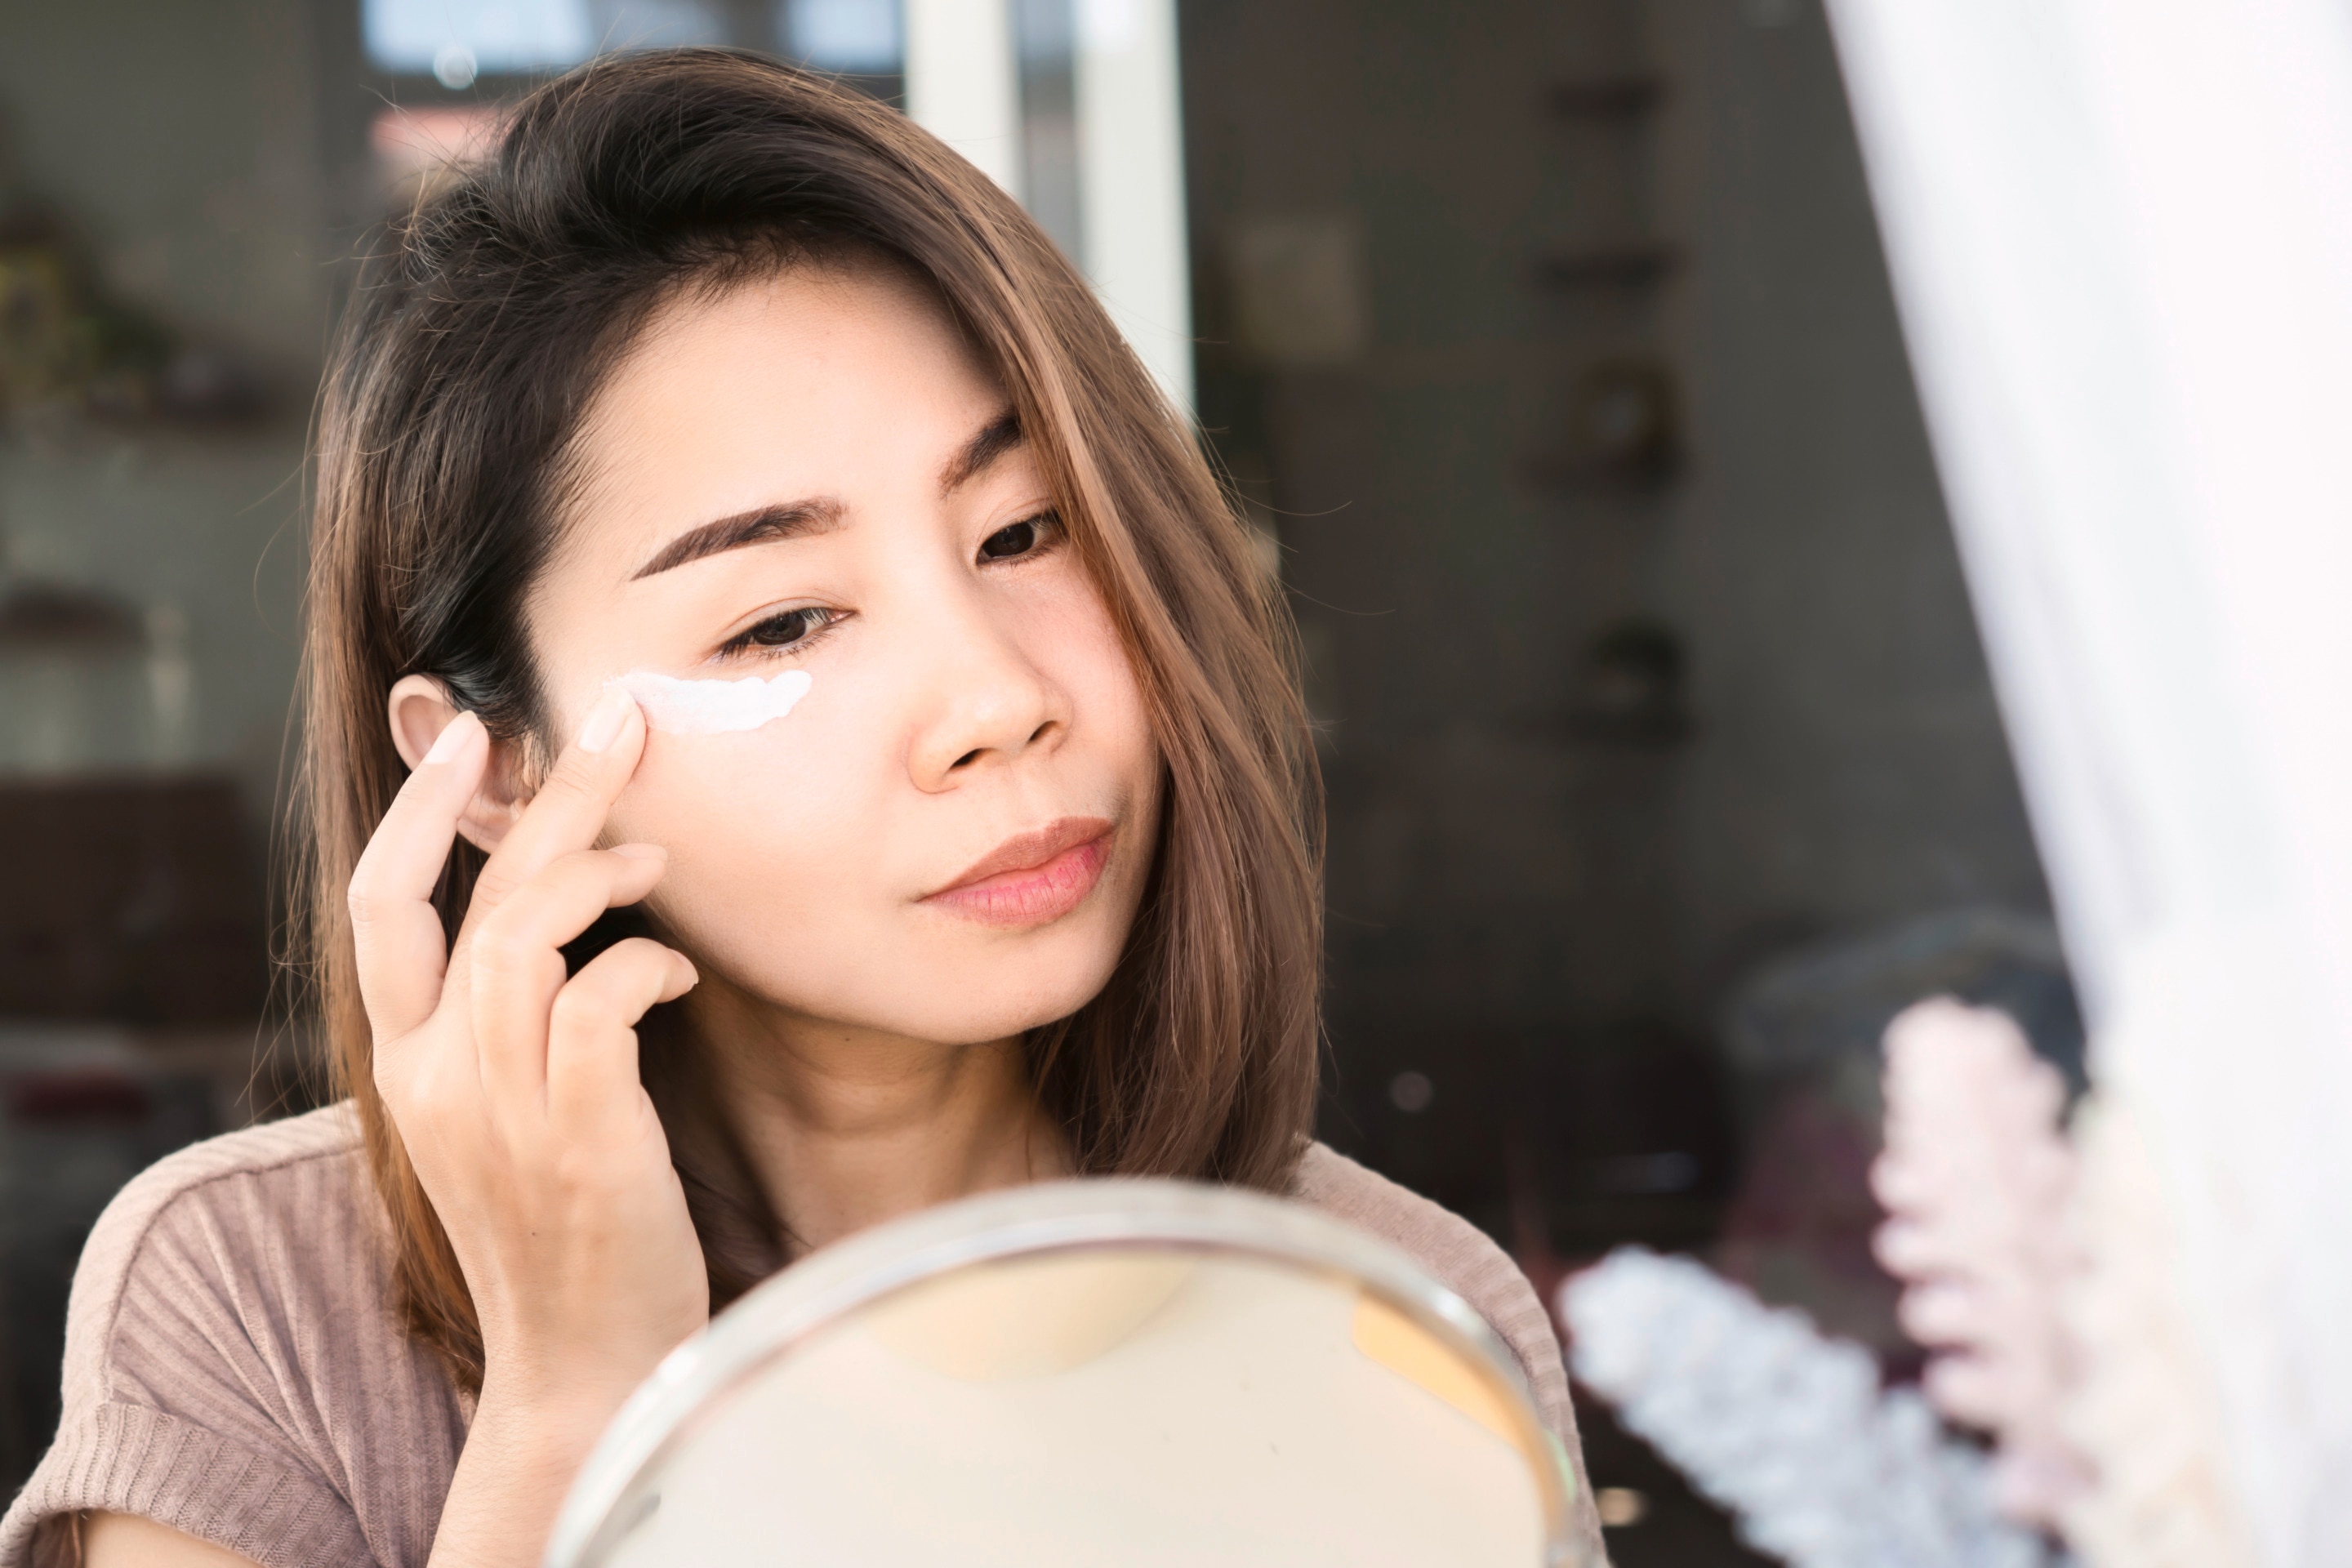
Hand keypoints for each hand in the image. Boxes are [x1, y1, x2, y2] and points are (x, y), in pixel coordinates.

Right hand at [347, 690, 707, 1434]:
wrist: (586, 1366)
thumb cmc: (566, 1230)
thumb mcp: (508, 1115)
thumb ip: (513, 1020)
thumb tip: (568, 908)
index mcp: (405, 1066)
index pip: (376, 908)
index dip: (416, 810)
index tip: (473, 734)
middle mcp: (436, 1077)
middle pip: (473, 894)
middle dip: (549, 793)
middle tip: (622, 722)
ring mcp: (502, 1107)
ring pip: (526, 931)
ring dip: (602, 872)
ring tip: (657, 861)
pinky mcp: (579, 1134)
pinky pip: (602, 998)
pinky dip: (647, 963)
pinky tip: (683, 975)